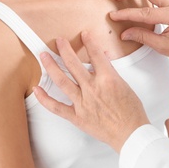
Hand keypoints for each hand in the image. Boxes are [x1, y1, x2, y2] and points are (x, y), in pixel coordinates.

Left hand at [33, 32, 149, 152]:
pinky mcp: (76, 116)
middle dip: (64, 49)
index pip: (95, 54)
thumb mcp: (125, 86)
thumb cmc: (131, 112)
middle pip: (73, 63)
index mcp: (107, 79)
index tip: (84, 34)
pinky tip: (37, 89)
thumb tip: (103, 61)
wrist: (130, 133)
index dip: (89, 42)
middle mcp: (92, 88)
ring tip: (43, 56)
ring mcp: (82, 102)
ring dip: (51, 66)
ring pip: (62, 80)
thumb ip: (111, 72)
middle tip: (59, 41)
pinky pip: (56, 107)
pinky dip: (45, 99)